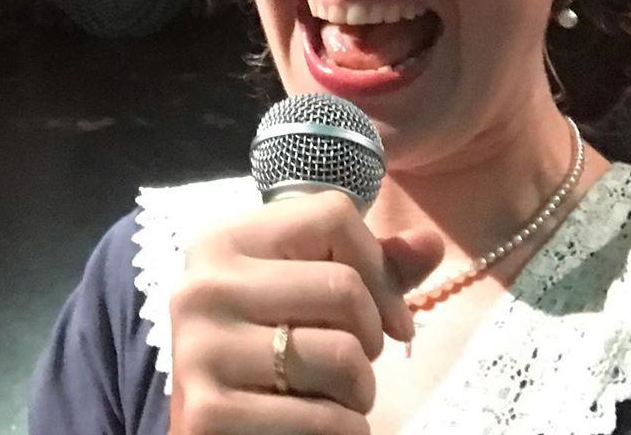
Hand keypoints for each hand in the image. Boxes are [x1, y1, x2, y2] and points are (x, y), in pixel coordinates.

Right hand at [168, 193, 442, 433]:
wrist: (202, 432)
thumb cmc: (264, 351)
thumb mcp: (304, 295)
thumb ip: (368, 268)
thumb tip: (429, 243)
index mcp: (223, 241)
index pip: (332, 217)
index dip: (377, 266)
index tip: (386, 315)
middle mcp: (204, 286)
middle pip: (343, 288)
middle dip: (371, 338)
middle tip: (352, 362)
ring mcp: (200, 349)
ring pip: (342, 357)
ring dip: (360, 391)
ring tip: (333, 395)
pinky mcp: (208, 413)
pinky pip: (327, 420)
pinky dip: (344, 431)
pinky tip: (316, 425)